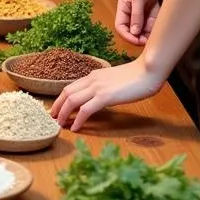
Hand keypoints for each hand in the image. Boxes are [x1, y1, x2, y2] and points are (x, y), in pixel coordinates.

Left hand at [51, 56, 165, 130]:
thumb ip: (104, 86)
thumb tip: (99, 97)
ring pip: (72, 101)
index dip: (61, 98)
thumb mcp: (115, 80)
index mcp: (93, 76)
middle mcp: (92, 80)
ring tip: (59, 124)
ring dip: (63, 114)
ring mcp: (97, 88)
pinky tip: (75, 128)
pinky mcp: (105, 97)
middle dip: (57, 106)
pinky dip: (78, 119)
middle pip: (66, 93)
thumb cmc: (137, 77)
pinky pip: (86, 110)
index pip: (71, 87)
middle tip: (52, 117)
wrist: (148, 71)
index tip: (56, 108)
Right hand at [115, 0, 159, 44]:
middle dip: (137, 38)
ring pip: (142, 33)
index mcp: (123, 8)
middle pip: (131, 32)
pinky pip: (152, 29)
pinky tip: (158, 31)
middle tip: (146, 41)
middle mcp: (132, 14)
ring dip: (147, 37)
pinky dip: (154, 33)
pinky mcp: (153, 18)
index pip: (120, 26)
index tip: (136, 40)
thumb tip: (134, 32)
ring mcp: (143, 16)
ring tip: (154, 36)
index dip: (126, 35)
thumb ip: (136, 15)